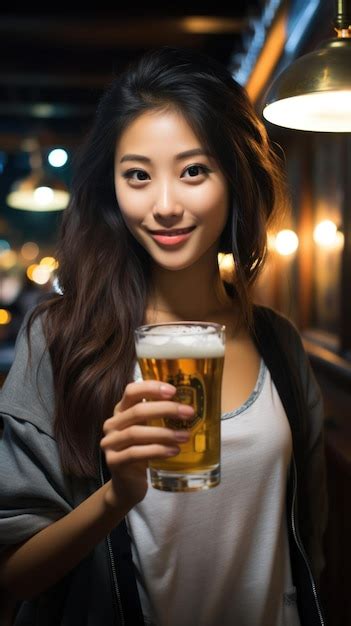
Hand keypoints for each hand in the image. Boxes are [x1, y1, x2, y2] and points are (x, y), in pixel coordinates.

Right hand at [100, 380, 193, 509]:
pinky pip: (135, 453)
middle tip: (188, 412)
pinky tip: (174, 451)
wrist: (128, 485)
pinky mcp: (113, 462)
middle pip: (137, 411)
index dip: (151, 388)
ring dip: (164, 433)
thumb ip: (160, 417)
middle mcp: (112, 424)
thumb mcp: (149, 430)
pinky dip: (157, 450)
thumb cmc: (143, 452)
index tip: (173, 390)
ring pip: (136, 433)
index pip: (131, 391)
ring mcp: (110, 443)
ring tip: (185, 436)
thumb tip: (189, 405)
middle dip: (166, 410)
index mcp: (121, 410)